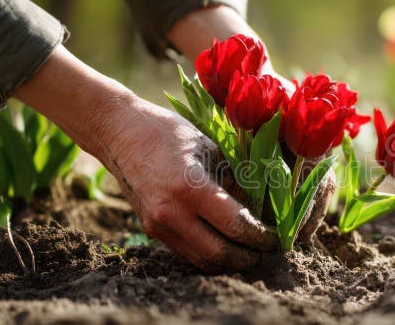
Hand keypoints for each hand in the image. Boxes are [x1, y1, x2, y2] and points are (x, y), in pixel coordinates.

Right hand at [15, 46, 276, 271]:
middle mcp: (172, 213)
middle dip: (248, 258)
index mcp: (191, 188)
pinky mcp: (152, 230)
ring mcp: (158, 225)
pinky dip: (209, 253)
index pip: (236, 226)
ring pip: (202, 260)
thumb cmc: (169, 133)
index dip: (261, 237)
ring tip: (249, 253)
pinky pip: (187, 252)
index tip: (275, 238)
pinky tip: (225, 244)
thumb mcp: (211, 149)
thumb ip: (235, 182)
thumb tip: (260, 211)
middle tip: (266, 252)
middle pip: (219, 254)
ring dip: (229, 262)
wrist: (119, 134)